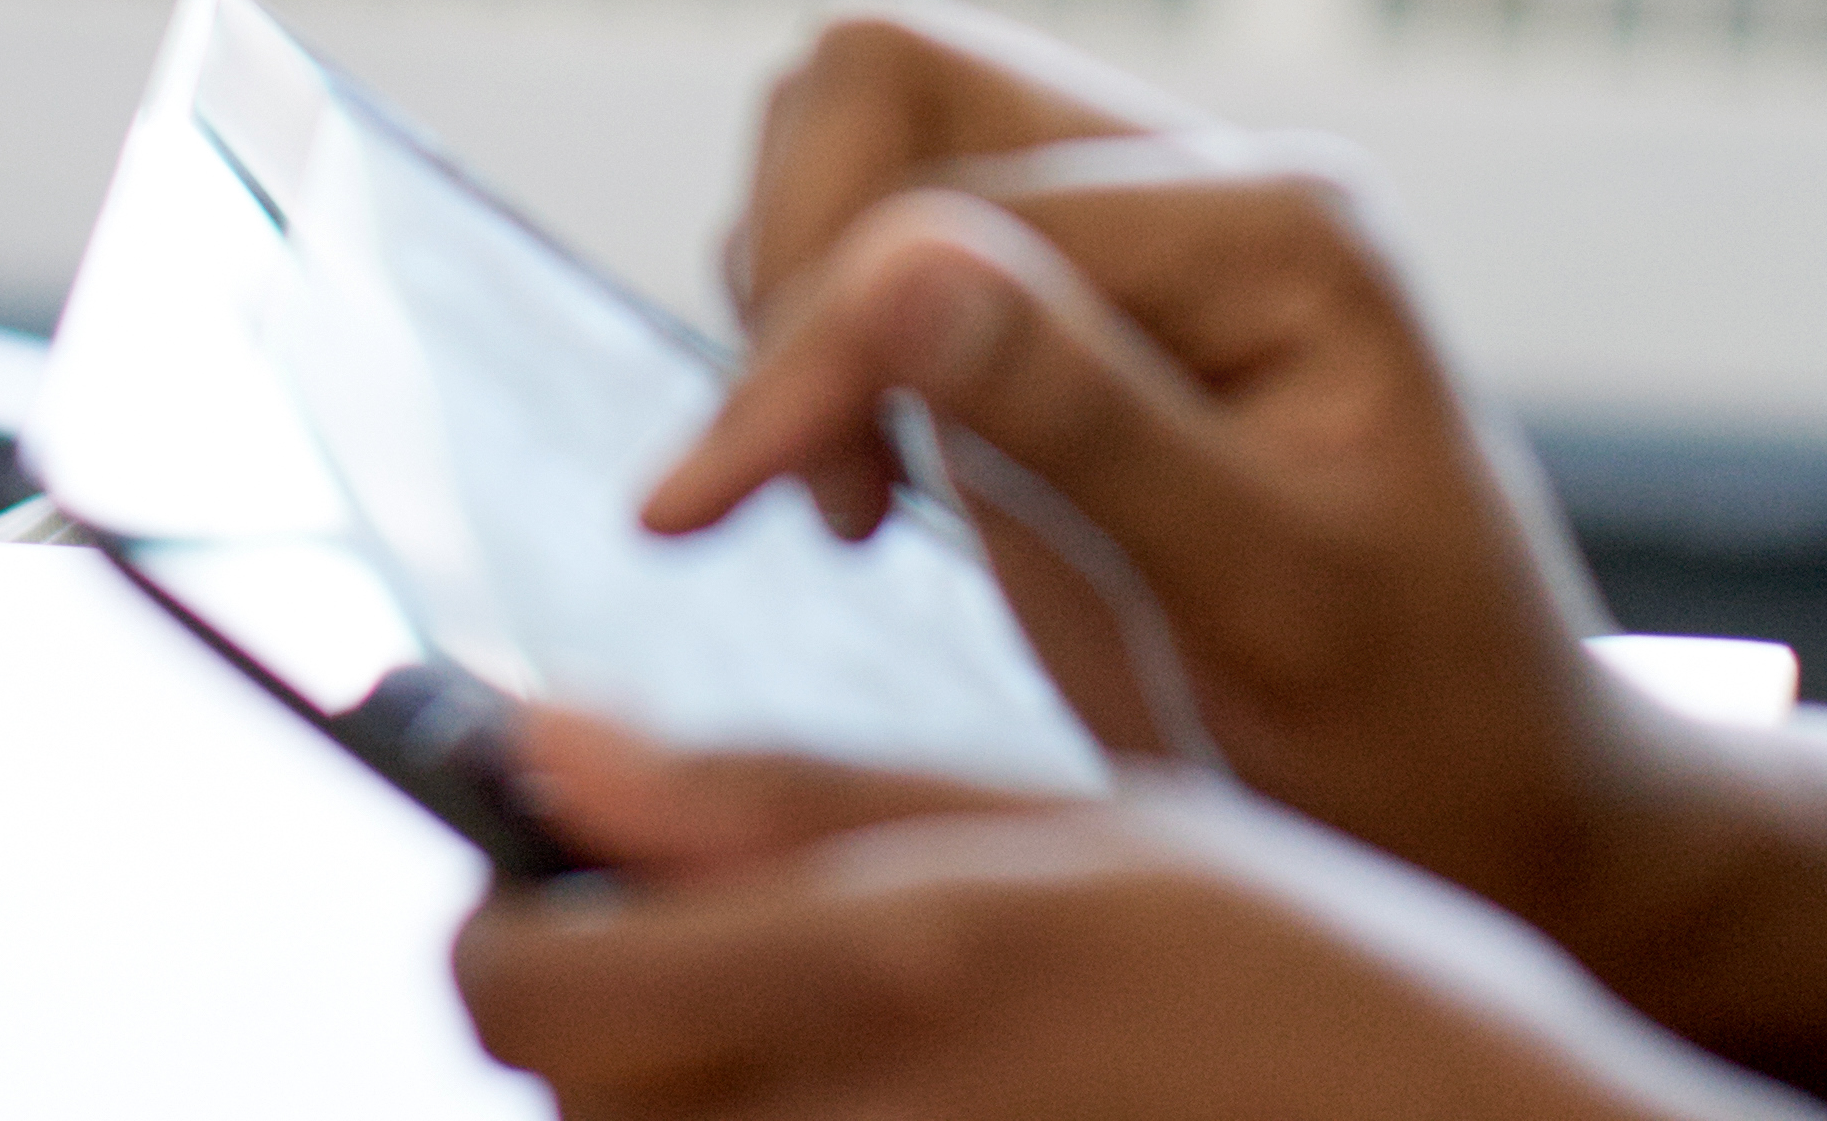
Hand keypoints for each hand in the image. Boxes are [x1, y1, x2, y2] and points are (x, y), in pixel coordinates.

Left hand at [459, 722, 1790, 1120]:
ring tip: (846, 1039)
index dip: (505, 931)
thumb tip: (544, 742)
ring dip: (685, 1094)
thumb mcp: (1078, 827)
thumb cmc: (1320, 991)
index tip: (555, 884)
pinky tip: (900, 1101)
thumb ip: (794, 797)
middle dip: (596, 1019)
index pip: (526, 988)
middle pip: (566, 1097)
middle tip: (713, 959)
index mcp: (896, 962)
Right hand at [652, 0, 1660, 930]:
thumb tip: (896, 267)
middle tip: (810, 495)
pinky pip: (871, 237)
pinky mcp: (1059, 318)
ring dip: (793, 299)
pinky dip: (816, 344)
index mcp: (1270, 223)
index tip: (699, 516)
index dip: (806, 351)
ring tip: (850, 504)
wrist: (1498, 822)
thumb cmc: (1424, 737)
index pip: (943, 202)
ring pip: (858, 141)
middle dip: (787, 266)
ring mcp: (1122, 243)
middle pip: (882, 82)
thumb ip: (1086, 423)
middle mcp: (1194, 190)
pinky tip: (872, 495)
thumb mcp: (1265, 604)